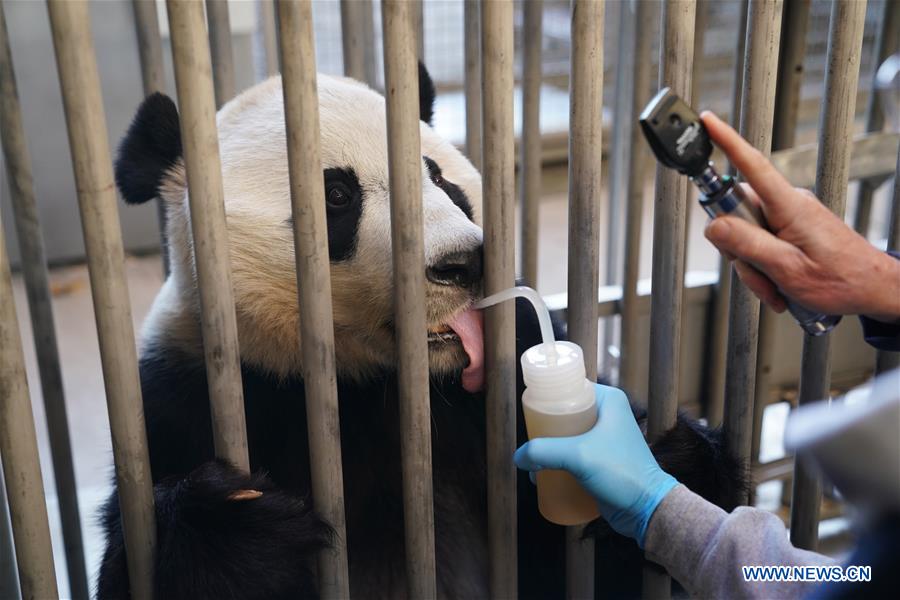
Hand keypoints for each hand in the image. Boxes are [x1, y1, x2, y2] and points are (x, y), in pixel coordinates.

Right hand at [513, 384, 677, 546]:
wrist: (648, 510)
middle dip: (544, 430)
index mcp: (608, 400)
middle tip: (531, 443)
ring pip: (566, 436)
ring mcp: (604, 438)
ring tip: (534, 464)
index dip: (547, 399)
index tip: (529, 414)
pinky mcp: (601, 460)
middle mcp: (607, 415)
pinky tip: (545, 475)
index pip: (569, 389)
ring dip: (549, 449)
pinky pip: (573, 454)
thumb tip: (518, 457)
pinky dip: (559, 462)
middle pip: (564, 414)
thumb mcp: (578, 456)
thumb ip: (543, 452)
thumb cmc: (621, 473)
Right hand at [700, 111, 899, 321]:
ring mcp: (790, 216)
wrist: (872, 289)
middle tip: (756, 271)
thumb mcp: (787, 268)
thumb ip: (748, 244)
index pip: (752, 165)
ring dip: (751, 264)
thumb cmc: (841, 280)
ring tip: (773, 284)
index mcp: (789, 207)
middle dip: (736, 248)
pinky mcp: (791, 229)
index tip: (708, 122)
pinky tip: (777, 282)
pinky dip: (762, 266)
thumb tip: (715, 226)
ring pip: (746, 234)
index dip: (726, 141)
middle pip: (737, 212)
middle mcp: (789, 205)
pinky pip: (760, 242)